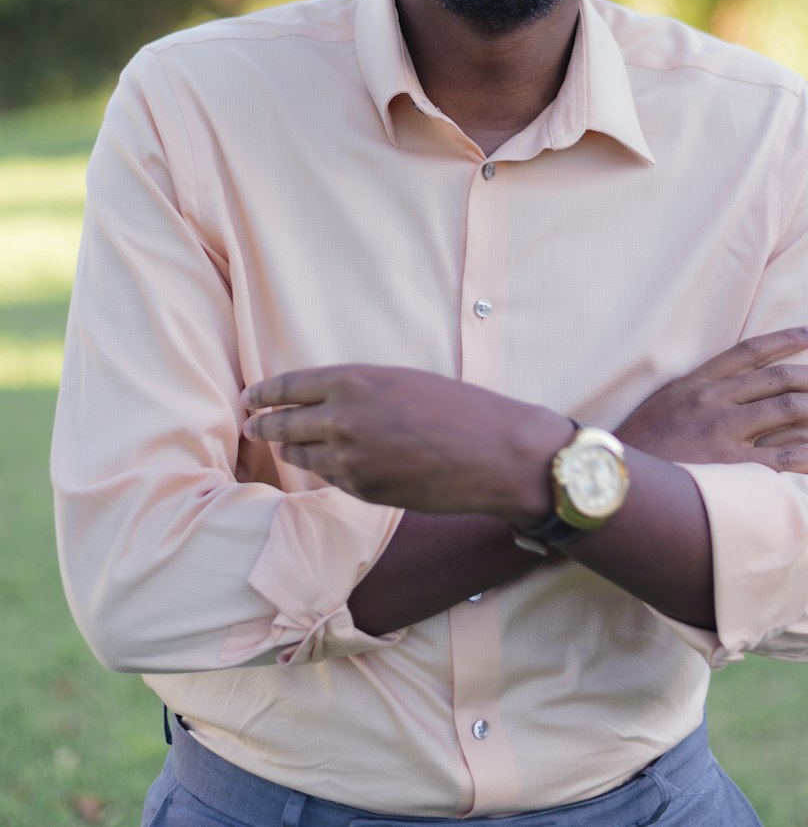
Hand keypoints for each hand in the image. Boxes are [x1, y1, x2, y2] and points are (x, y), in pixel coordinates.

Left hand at [242, 365, 572, 521]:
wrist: (493, 453)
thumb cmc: (457, 407)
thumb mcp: (402, 381)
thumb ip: (359, 390)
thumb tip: (326, 402)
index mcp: (352, 381)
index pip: (290, 387)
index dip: (265, 394)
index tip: (250, 397)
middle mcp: (342, 419)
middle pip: (283, 424)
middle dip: (263, 425)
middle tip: (251, 425)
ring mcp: (349, 459)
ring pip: (302, 455)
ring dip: (290, 449)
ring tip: (282, 445)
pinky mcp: (362, 490)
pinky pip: (330, 476)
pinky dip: (324, 467)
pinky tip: (324, 463)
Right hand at [616, 325, 807, 473]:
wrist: (613, 485)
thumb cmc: (635, 451)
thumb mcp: (661, 408)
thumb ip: (695, 395)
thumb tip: (730, 390)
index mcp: (696, 382)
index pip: (751, 351)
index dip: (789, 338)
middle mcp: (714, 401)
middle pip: (782, 379)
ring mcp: (723, 434)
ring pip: (792, 412)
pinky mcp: (731, 470)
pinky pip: (787, 460)